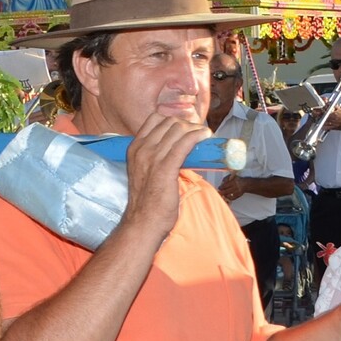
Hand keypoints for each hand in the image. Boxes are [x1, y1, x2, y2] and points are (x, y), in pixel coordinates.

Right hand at [121, 108, 208, 242]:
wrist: (142, 221)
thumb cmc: (145, 201)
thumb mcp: (142, 172)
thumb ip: (152, 158)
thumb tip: (173, 152)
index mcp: (135, 148)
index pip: (154, 119)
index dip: (173, 119)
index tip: (186, 127)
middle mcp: (142, 149)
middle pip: (169, 122)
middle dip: (187, 124)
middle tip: (199, 132)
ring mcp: (153, 157)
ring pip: (177, 130)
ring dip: (195, 129)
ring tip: (204, 135)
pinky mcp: (166, 167)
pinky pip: (184, 143)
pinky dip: (197, 136)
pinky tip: (206, 136)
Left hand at [218, 173, 247, 202]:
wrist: (246, 184)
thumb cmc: (238, 180)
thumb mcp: (232, 176)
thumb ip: (226, 178)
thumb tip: (222, 181)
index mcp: (234, 182)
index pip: (225, 185)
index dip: (221, 187)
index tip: (219, 188)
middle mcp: (236, 187)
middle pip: (226, 191)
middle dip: (221, 192)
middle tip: (219, 192)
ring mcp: (237, 192)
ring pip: (229, 195)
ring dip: (225, 195)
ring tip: (223, 194)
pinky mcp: (239, 195)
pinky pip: (232, 198)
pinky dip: (229, 198)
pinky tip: (227, 196)